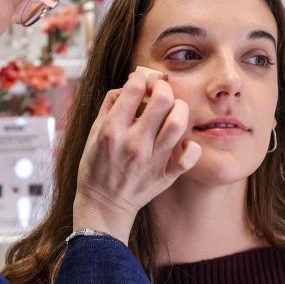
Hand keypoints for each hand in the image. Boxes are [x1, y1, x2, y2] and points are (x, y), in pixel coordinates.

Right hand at [73, 71, 200, 244]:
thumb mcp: (93, 132)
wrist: (104, 205)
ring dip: (179, 109)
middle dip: (163, 88)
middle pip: (162, 100)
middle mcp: (133, 143)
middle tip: (159, 91)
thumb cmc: (97, 165)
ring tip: (172, 110)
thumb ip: (109, 106)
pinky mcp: (165, 176)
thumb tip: (129, 86)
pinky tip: (182, 142)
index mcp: (112, 130)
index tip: (141, 82)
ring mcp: (152, 160)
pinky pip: (189, 156)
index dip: (140, 78)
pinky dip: (191, 146)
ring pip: (178, 123)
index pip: (133, 89)